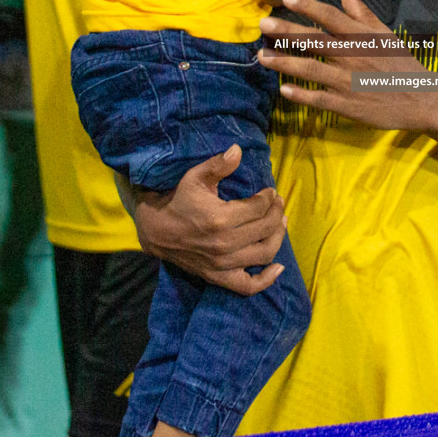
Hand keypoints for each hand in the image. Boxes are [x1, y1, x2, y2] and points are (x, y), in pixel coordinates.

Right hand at [123, 147, 286, 295]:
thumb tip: (238, 149)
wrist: (157, 230)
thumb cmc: (179, 200)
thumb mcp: (195, 177)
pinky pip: (248, 286)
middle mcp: (224, 244)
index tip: (270, 191)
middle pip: (265, 228)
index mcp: (220, 218)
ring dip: (278, 237)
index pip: (259, 208)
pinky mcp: (218, 277)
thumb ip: (218, 165)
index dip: (269, 197)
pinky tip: (279, 268)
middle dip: (277, 213)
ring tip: (280, 223)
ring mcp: (222, 264)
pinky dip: (266, 280)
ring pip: (264, 254)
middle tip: (278, 203)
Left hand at [258, 0, 437, 132]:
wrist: (422, 100)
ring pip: (311, 70)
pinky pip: (319, 99)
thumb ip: (362, 13)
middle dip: (286, 32)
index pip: (331, 17)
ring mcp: (348, 83)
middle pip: (314, 41)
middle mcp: (352, 57)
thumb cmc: (401, 64)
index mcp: (361, 37)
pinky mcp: (348, 106)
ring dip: (284, 63)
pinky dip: (301, 94)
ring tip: (262, 56)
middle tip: (263, 25)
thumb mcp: (385, 35)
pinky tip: (283, 89)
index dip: (308, 6)